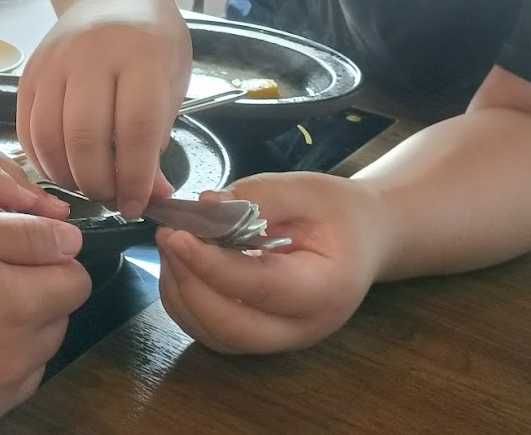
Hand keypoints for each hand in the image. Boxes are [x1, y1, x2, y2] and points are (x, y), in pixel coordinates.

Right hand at [0, 213, 90, 434]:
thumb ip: (22, 234)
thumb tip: (73, 240)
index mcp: (20, 308)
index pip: (76, 282)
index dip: (50, 260)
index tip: (10, 253)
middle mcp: (17, 364)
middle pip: (56, 322)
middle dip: (31, 298)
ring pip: (29, 362)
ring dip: (10, 338)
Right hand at [17, 0, 190, 217]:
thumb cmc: (152, 37)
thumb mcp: (173, 77)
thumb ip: (160, 133)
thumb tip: (154, 193)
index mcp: (139, 54)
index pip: (135, 128)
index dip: (135, 177)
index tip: (138, 204)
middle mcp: (91, 55)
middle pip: (85, 137)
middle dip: (99, 183)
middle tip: (112, 199)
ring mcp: (54, 61)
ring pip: (49, 136)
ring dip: (68, 176)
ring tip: (88, 188)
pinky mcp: (29, 72)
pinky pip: (27, 127)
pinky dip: (41, 159)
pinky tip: (62, 170)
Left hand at [157, 173, 392, 353]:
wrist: (363, 239)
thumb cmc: (338, 213)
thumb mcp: (307, 189)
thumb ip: (258, 195)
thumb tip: (204, 205)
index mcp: (325, 289)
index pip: (260, 288)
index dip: (212, 265)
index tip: (178, 234)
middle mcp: (304, 328)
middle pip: (232, 327)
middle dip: (188, 282)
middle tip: (167, 236)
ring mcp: (280, 340)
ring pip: (215, 335)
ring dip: (181, 292)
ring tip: (171, 244)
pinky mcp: (259, 338)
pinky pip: (211, 332)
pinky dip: (186, 302)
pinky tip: (181, 264)